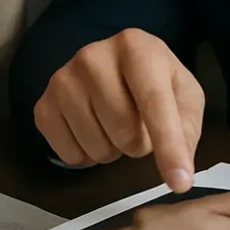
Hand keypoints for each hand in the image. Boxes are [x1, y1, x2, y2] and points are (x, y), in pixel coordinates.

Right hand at [34, 29, 205, 191]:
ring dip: (113, 150)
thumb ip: (185, 129)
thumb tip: (178, 172)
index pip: (153, 103)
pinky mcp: (44, 104)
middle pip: (124, 130)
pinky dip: (86, 156)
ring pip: (96, 146)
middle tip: (139, 126)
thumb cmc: (154, 80)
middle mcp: (93, 56)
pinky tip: (93, 131)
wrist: (115, 64)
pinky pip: (68, 154)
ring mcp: (63, 79)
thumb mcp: (183, 95)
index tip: (180, 182)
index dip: (169, 146)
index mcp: (135, 47)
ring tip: (115, 126)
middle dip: (139, 143)